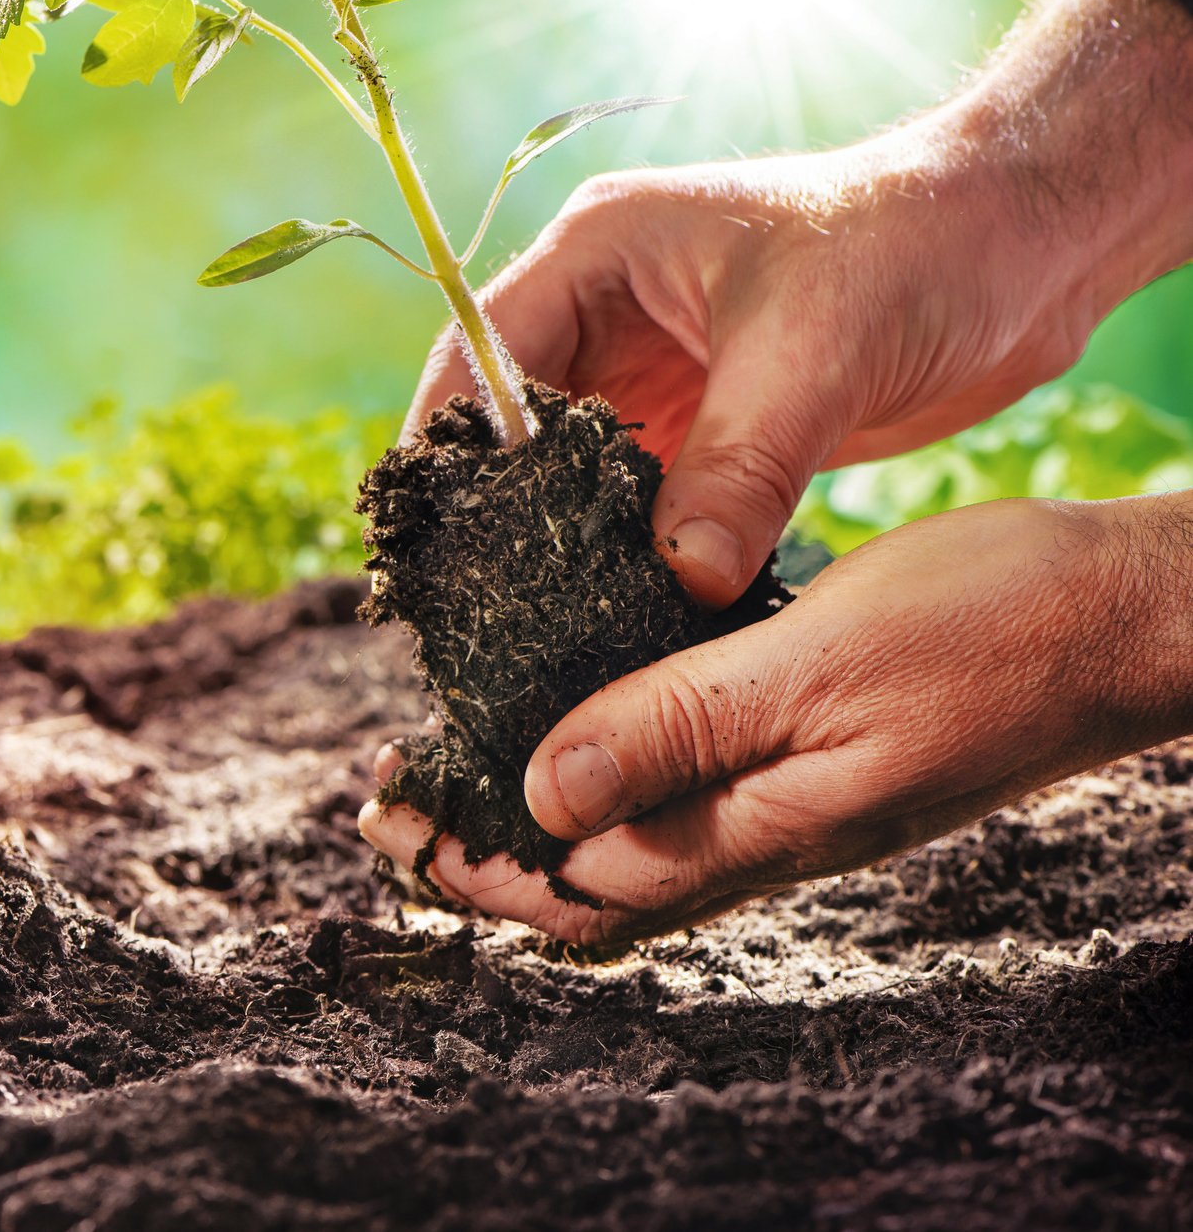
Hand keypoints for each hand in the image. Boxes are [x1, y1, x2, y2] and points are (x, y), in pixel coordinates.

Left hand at [359, 495, 1192, 947]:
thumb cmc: (991, 627)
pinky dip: (611, 769)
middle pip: (589, 881)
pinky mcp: (818, 758)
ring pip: (635, 840)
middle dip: (480, 850)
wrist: (1125, 618)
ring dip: (537, 813)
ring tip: (457, 765)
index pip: (576, 888)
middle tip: (390, 802)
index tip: (385, 818)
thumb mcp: (814, 664)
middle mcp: (766, 837)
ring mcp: (794, 804)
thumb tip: (542, 797)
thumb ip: (678, 729)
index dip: (469, 862)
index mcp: (757, 830)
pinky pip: (688, 790)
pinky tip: (586, 719)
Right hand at [409, 0, 1192, 608]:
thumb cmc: (916, 247)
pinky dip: (629, 554)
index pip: (480, 351)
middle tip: (473, 605)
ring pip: (569, 473)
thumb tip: (679, 580)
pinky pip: (639, 502)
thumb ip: (740, 468)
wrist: (1027, 249)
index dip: (451, 445)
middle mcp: (608, 312)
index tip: (437, 539)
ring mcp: (655, 373)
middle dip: (493, 509)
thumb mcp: (814, 354)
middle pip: (509, 423)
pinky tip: (621, 614)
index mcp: (600, 252)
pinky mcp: (704, 428)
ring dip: (561, 539)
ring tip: (537, 625)